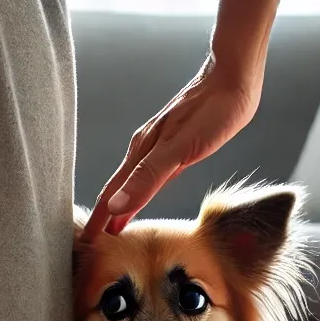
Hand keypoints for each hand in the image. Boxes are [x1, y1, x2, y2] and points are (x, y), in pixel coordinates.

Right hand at [83, 57, 260, 237]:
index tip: (85, 242)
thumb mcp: (181, 148)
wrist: (234, 79)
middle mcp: (146, 148)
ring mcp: (160, 144)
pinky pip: (150, 173)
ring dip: (120, 203)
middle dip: (103, 214)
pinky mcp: (176, 142)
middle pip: (118, 188)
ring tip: (112, 225)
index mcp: (143, 152)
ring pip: (132, 180)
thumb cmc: (213, 111)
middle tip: (91, 240)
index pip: (112, 194)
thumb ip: (148, 178)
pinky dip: (140, 190)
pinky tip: (143, 195)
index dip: (98, 219)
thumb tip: (115, 206)